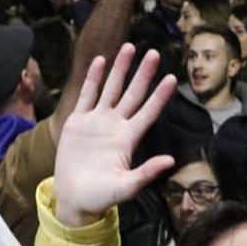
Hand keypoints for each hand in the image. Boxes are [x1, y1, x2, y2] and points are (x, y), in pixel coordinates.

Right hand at [51, 44, 176, 227]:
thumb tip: (170, 161)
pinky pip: (87, 95)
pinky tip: (100, 61)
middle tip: (155, 53)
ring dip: (120, 69)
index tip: (172, 78)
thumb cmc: (101, 196)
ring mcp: (96, 122)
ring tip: (129, 47)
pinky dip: (93, 78)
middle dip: (143, 74)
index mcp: (128, 139)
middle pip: (132, 94)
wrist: (74, 198)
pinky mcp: (78, 122)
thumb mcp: (125, 187)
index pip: (148, 112)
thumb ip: (146, 173)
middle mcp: (115, 126)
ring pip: (111, 89)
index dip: (159, 96)